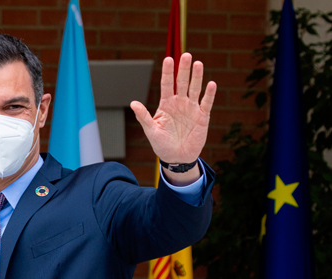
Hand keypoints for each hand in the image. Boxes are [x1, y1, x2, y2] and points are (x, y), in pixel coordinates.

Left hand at [131, 53, 216, 170]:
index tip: (168, 59)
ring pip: (195, 88)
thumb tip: (133, 103)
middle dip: (183, 69)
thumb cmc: (161, 144)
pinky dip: (209, 94)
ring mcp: (192, 108)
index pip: (167, 84)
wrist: (177, 157)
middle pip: (182, 82)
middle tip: (186, 55)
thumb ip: (144, 117)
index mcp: (166, 104)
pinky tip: (211, 84)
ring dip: (197, 77)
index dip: (168, 72)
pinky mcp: (203, 116)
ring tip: (198, 64)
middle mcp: (179, 102)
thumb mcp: (151, 131)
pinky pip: (207, 102)